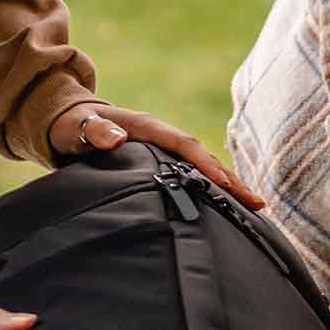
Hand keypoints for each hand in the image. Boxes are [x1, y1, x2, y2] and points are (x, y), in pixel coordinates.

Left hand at [48, 100, 265, 210]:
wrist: (72, 121)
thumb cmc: (74, 126)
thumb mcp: (79, 128)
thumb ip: (95, 131)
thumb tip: (117, 138)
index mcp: (148, 128)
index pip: (184, 145)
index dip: (204, 163)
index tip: (223, 183)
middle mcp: (164, 137)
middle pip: (204, 157)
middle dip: (230, 180)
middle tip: (257, 203)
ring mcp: (166, 150)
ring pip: (204, 167)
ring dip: (229, 186)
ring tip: (256, 208)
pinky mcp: (164, 162)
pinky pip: (194, 175)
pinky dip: (214, 188)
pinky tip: (230, 206)